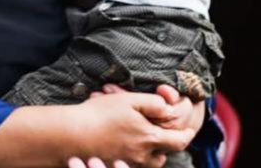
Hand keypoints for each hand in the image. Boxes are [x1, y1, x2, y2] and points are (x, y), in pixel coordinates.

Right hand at [65, 90, 198, 167]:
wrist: (72, 134)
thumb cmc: (100, 114)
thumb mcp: (130, 100)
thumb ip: (154, 103)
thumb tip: (169, 108)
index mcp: (149, 139)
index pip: (179, 142)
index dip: (187, 135)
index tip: (189, 129)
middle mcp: (142, 156)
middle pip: (164, 156)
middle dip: (166, 145)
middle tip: (163, 133)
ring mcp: (127, 164)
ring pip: (149, 163)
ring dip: (152, 153)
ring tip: (145, 139)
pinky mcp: (115, 167)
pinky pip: (133, 166)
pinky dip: (136, 157)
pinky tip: (126, 145)